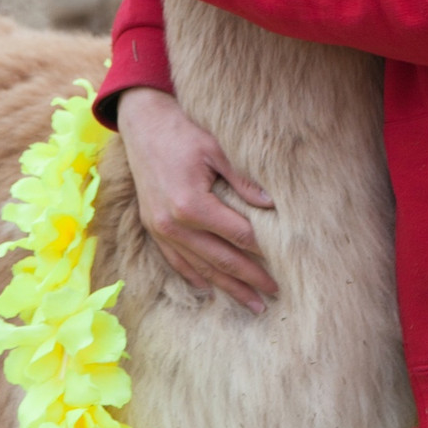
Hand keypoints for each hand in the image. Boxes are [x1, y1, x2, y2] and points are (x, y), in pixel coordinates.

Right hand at [115, 88, 277, 313]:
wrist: (143, 124)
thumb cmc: (183, 131)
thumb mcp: (216, 148)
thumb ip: (243, 179)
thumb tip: (272, 205)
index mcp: (192, 205)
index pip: (238, 236)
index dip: (263, 252)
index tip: (285, 266)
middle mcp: (173, 224)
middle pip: (220, 260)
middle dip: (249, 280)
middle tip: (274, 295)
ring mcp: (160, 229)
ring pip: (199, 267)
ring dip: (226, 287)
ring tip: (250, 303)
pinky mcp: (152, 227)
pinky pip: (174, 260)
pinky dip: (193, 276)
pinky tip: (208, 288)